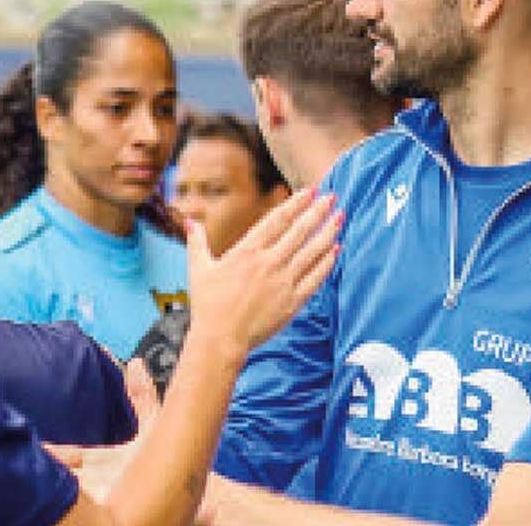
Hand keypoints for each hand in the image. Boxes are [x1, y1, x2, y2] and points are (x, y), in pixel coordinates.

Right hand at [186, 188, 341, 359]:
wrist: (220, 339)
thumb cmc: (207, 305)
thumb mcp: (198, 269)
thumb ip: (197, 243)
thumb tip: (190, 222)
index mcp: (247, 251)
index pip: (277, 220)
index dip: (296, 203)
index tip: (310, 191)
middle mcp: (268, 262)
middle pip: (299, 231)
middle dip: (318, 211)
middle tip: (332, 197)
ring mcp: (283, 282)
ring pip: (312, 251)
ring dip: (328, 232)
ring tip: (340, 218)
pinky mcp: (293, 302)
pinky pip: (315, 278)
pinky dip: (327, 263)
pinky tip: (337, 250)